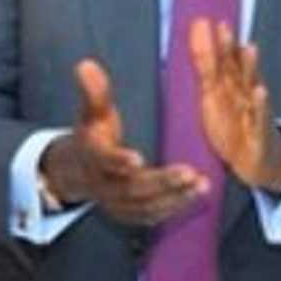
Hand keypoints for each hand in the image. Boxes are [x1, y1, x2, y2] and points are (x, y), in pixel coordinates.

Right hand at [40, 61, 208, 226]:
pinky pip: (149, 216)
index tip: (137, 158)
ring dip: (173, 198)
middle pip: (130, 188)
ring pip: (143, 205)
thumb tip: (86, 64)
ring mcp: (115, 202)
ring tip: (201, 185)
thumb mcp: (92, 112)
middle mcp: (102, 184)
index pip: (102, 160)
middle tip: (190, 173)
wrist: (78, 171)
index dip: (117, 160)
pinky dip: (172, 209)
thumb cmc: (93, 135)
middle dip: (161, 182)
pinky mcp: (128, 213)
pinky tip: (194, 196)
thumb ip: (93, 91)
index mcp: (92, 157)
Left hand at [188, 20, 280, 193]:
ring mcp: (253, 109)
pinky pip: (261, 115)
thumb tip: (196, 33)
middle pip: (236, 68)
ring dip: (251, 68)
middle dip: (230, 49)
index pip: (222, 60)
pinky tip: (261, 91)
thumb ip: (205, 64)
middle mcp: (243, 92)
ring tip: (248, 49)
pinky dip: (261, 104)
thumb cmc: (234, 122)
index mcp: (230, 84)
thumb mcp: (214, 93)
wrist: (256, 159)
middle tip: (224, 28)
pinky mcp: (260, 129)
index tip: (206, 22)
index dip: (214, 43)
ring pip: (252, 85)